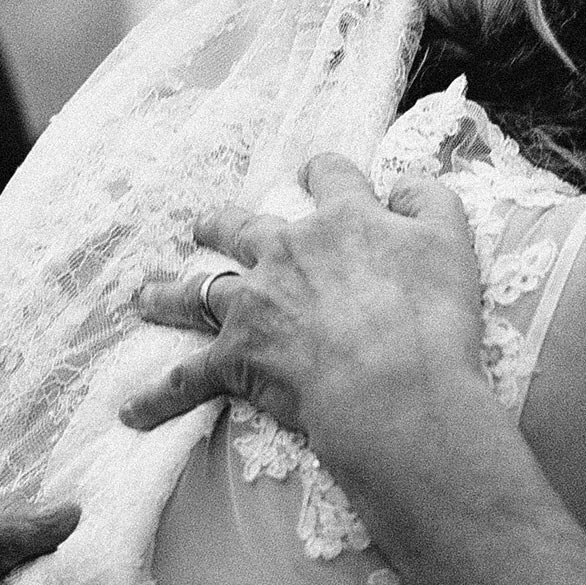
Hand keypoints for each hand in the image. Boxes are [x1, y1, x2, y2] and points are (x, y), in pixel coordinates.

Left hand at [121, 153, 484, 440]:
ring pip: (198, 288)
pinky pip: (187, 377)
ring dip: (170, 293)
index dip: (324, 174)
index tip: (318, 175)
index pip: (329, 177)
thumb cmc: (431, 317)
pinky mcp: (236, 358)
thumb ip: (428, 200)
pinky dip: (159, 396)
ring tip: (147, 296)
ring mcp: (254, 303)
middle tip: (206, 226)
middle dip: (222, 224)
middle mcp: (286, 251)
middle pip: (241, 226)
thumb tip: (404, 186)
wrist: (392, 385)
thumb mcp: (452, 240)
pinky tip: (134, 410)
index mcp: (341, 220)